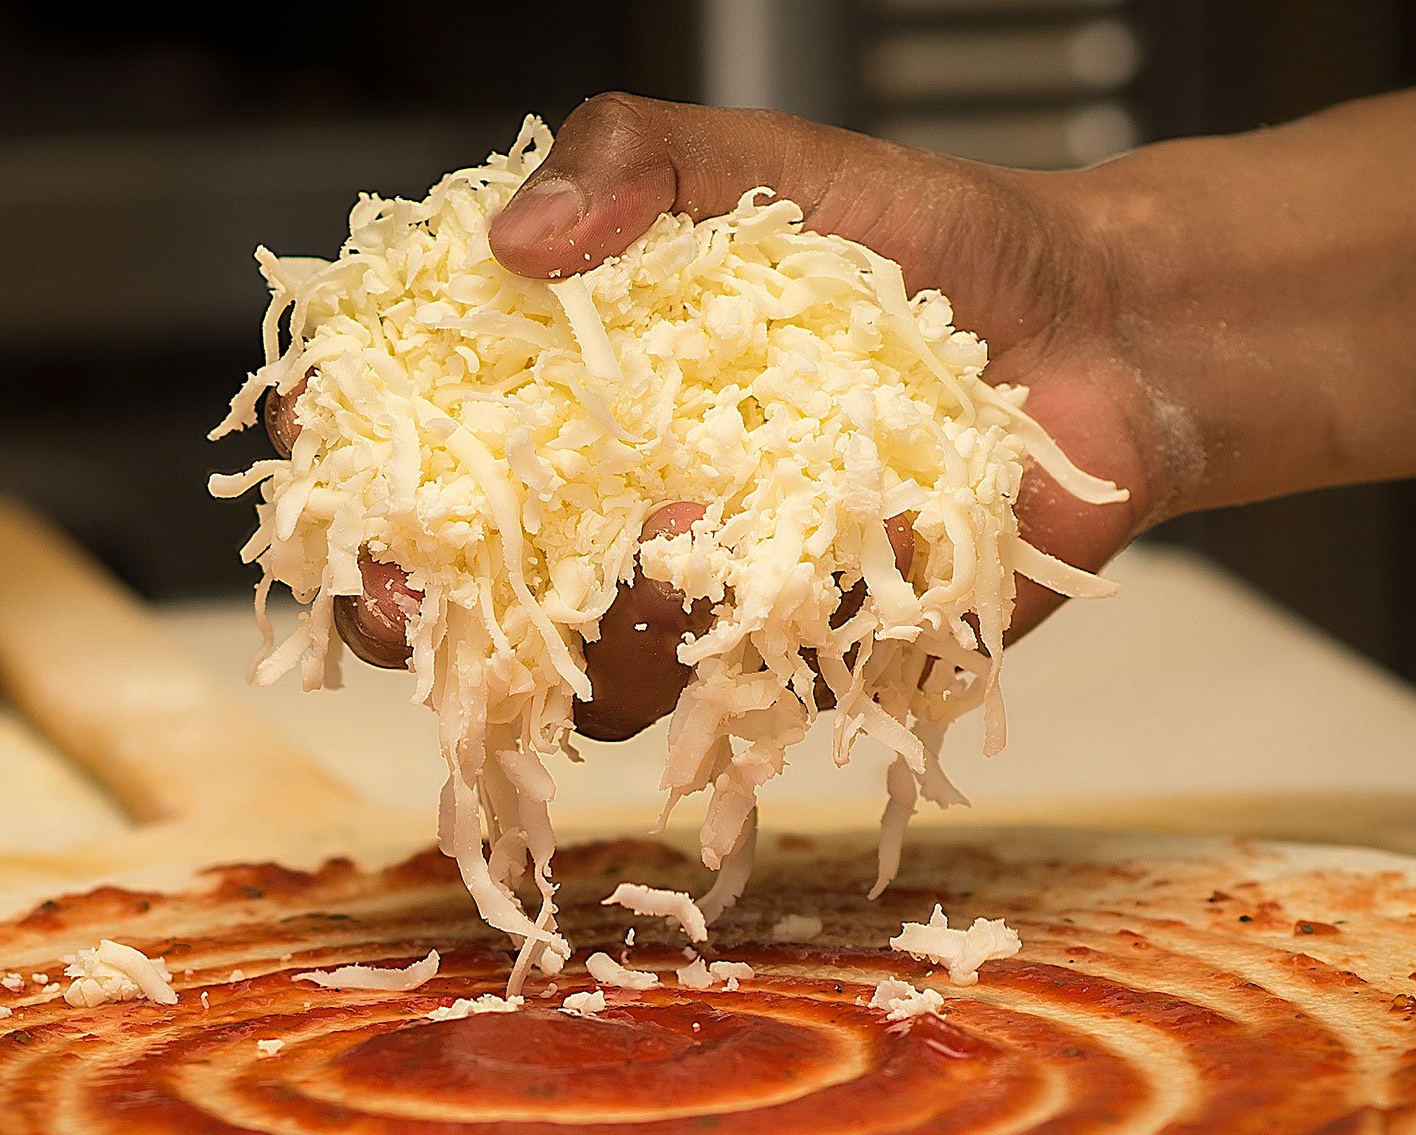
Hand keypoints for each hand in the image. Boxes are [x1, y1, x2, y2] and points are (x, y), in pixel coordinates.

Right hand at [279, 95, 1185, 737]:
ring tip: (658, 538)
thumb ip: (629, 162)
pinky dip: (734, 651)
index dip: (354, 458)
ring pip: (605, 674)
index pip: (431, 449)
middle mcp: (629, 510)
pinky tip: (756, 573)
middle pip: (483, 598)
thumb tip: (509, 241)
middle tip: (403, 595)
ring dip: (593, 638)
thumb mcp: (757, 158)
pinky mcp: (817, 653)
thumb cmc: (918, 239)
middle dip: (417, 613)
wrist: (1101, 320)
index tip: (314, 445)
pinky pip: (745, 694)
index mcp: (586, 399)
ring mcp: (719, 593)